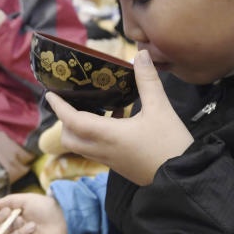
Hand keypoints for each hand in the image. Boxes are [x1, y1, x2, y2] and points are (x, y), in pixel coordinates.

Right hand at [0, 193, 66, 233]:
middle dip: (8, 226)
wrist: (64, 218)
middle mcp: (17, 230)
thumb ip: (10, 200)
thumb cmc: (46, 207)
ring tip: (33, 226)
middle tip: (21, 219)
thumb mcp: (27, 199)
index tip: (9, 211)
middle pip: (0, 233)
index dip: (0, 217)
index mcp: (14, 218)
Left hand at [45, 50, 193, 185]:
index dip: (59, 107)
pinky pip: (97, 150)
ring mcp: (110, 161)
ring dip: (81, 128)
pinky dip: (96, 135)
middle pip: (69, 138)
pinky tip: (118, 120)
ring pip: (82, 145)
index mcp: (108, 135)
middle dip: (66, 121)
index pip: (72, 121)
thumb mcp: (161, 108)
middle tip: (73, 102)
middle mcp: (103, 150)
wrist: (184, 179)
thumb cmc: (171, 144)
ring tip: (97, 107)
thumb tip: (141, 54)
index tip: (49, 94)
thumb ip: (147, 80)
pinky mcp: (119, 166)